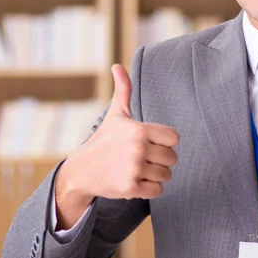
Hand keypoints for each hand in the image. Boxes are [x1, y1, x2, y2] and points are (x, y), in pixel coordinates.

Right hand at [55, 64, 178, 227]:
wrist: (82, 170)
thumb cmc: (104, 139)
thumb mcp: (116, 114)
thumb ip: (123, 90)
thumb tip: (117, 66)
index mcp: (140, 130)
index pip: (174, 138)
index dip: (165, 141)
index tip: (151, 142)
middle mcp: (138, 149)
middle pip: (172, 158)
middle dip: (161, 159)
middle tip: (143, 157)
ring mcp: (134, 169)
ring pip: (166, 175)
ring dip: (156, 174)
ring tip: (138, 168)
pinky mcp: (131, 188)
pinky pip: (157, 190)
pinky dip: (150, 188)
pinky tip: (136, 180)